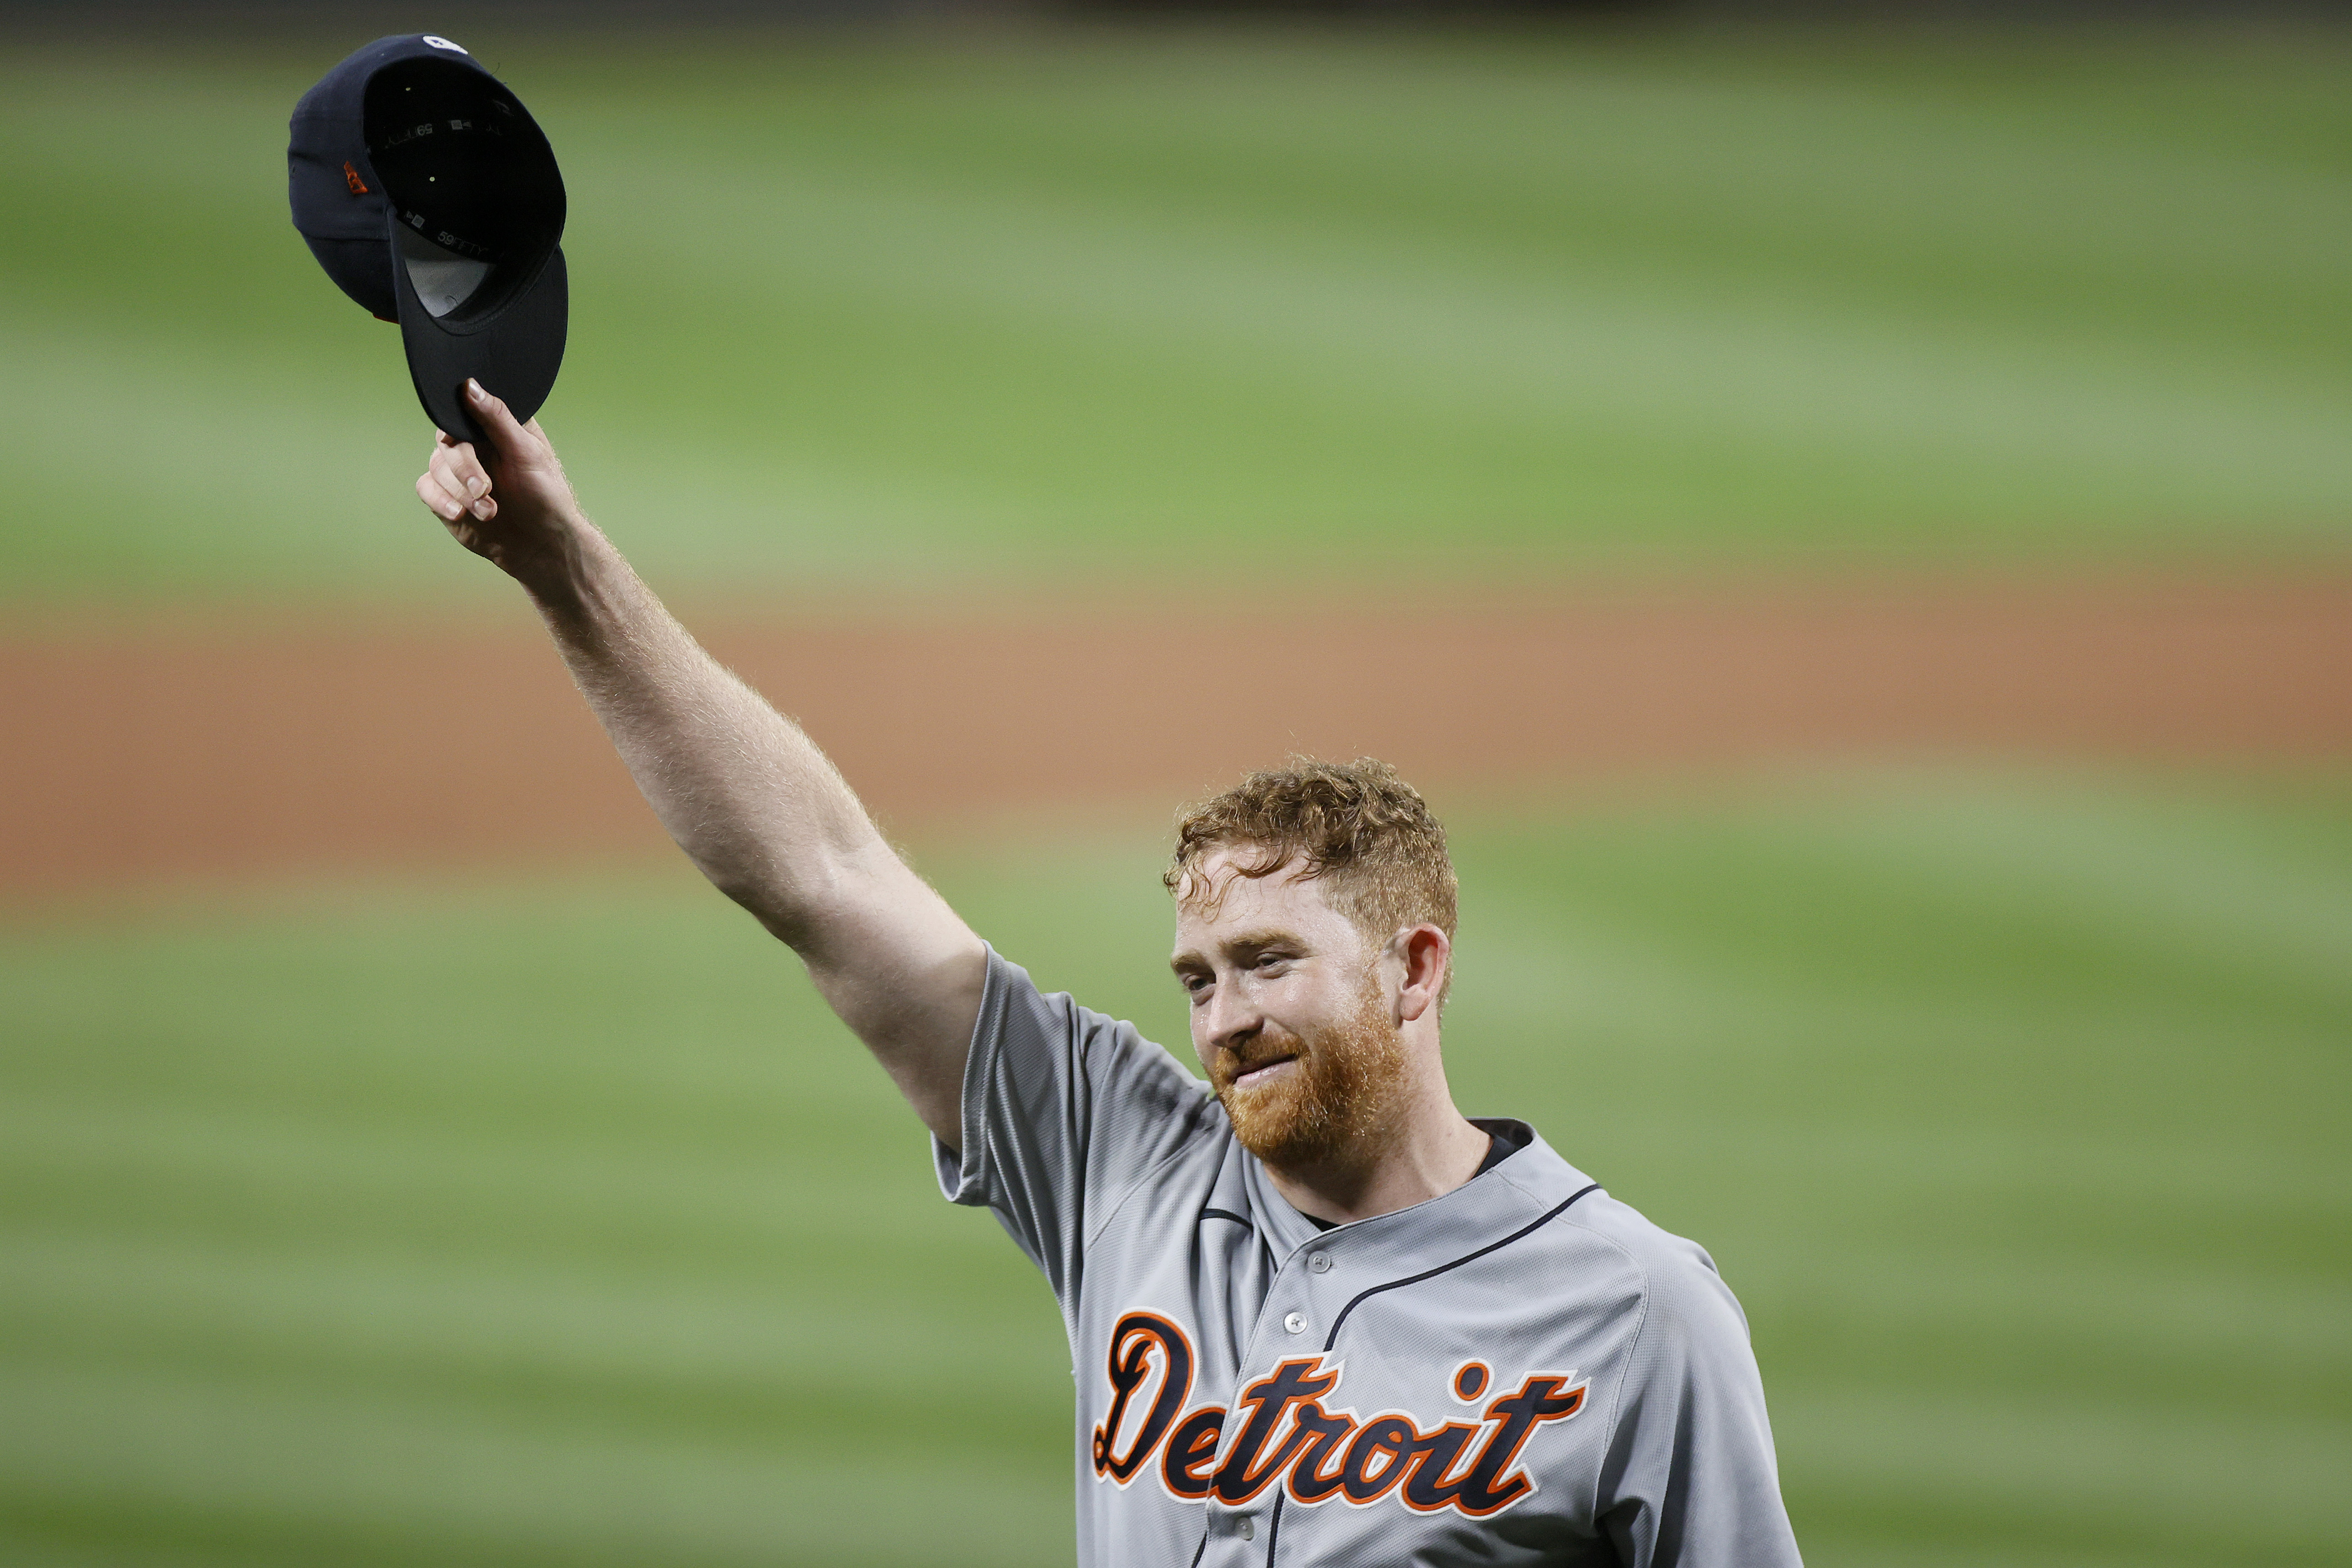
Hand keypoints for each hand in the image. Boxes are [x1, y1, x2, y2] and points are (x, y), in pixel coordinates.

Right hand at [415, 379, 584, 588]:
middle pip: (447, 442)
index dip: (460, 425)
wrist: (542, 543)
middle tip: (484, 489)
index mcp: (494, 426)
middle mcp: (472, 444)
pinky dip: (441, 500)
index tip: (470, 443)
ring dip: (461, 491)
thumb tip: (468, 385)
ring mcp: (457, 470)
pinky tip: (460, 513)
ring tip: (489, 510)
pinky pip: (426, 488)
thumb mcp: (527, 451)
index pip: (463, 410)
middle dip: (464, 469)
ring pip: (436, 467)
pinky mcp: (446, 496)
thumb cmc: (545, 494)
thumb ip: (497, 418)